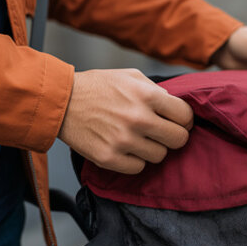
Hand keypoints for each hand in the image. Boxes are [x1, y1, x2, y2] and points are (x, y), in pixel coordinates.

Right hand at [58, 69, 192, 173]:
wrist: (61, 101)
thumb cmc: (97, 87)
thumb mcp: (130, 77)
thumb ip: (156, 90)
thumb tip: (176, 107)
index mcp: (147, 95)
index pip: (185, 116)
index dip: (184, 120)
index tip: (178, 122)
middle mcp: (138, 119)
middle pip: (178, 140)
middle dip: (174, 136)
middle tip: (163, 133)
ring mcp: (124, 141)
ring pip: (160, 156)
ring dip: (152, 148)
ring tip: (138, 138)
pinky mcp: (109, 158)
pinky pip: (139, 168)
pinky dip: (135, 161)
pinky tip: (125, 148)